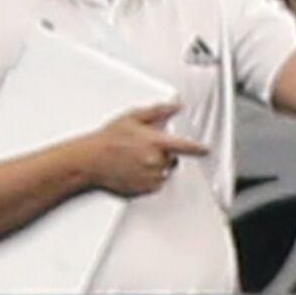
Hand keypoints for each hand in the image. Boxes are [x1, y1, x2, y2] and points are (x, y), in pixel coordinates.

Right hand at [73, 107, 214, 199]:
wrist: (89, 161)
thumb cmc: (107, 140)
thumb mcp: (133, 117)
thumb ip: (158, 111)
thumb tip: (175, 106)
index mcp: (156, 142)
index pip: (186, 146)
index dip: (199, 148)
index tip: (206, 150)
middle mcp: (155, 161)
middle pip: (173, 159)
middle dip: (165, 153)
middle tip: (146, 148)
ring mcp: (149, 177)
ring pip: (164, 171)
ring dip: (157, 166)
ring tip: (137, 159)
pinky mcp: (142, 189)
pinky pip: (154, 183)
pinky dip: (150, 178)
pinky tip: (134, 169)